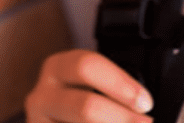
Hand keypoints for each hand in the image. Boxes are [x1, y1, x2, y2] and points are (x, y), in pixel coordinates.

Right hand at [25, 49, 154, 122]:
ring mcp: (37, 122)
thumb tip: (145, 105)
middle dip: (122, 118)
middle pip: (86, 106)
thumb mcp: (90, 87)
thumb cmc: (79, 105)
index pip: (88, 66)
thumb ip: (113, 91)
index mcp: (58, 68)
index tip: (145, 103)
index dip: (120, 84)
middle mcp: (42, 96)